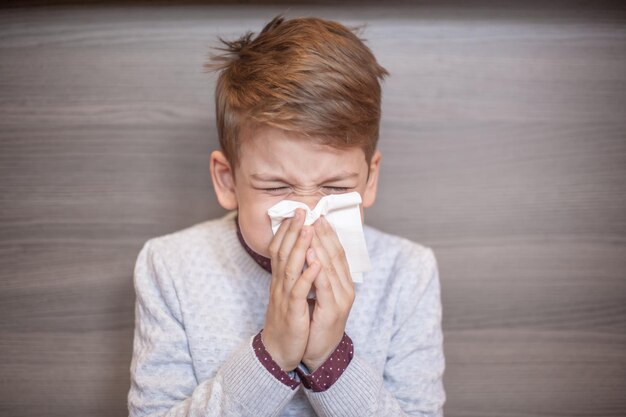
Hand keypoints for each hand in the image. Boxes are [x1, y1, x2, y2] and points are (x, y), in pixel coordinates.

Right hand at [262, 209, 320, 370]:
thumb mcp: (289, 294)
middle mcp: (280, 284)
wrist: (279, 351)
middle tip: (301, 210)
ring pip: (290, 267)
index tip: (297, 213)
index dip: (288, 230)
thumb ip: (294, 275)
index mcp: (281, 280)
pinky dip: (307, 276)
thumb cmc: (288, 322)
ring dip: (300, 247)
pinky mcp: (291, 312)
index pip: (281, 249)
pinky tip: (315, 263)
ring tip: (309, 228)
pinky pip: (298, 291)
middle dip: (293, 230)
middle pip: (284, 252)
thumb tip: (303, 256)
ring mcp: (284, 297)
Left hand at [302, 216, 354, 371]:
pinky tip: (310, 254)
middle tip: (314, 215)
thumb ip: (319, 275)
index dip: (328, 234)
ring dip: (321, 245)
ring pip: (331, 266)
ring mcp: (341, 299)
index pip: (337, 253)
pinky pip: (324, 285)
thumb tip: (312, 252)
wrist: (317, 353)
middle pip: (336, 255)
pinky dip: (317, 268)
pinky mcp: (332, 310)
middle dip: (325, 234)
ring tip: (311, 227)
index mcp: (343, 283)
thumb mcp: (318, 295)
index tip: (318, 216)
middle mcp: (346, 288)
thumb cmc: (315, 323)